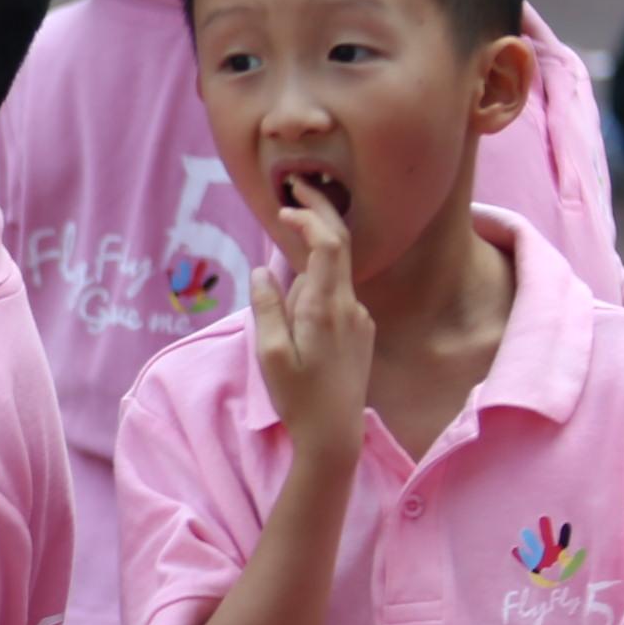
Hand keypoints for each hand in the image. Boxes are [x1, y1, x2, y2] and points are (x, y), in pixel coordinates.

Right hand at [251, 177, 372, 465]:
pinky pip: (336, 296)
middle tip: (298, 190)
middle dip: (321, 213)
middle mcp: (350, 306)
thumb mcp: (269, 354)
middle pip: (341, 245)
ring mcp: (359, 318)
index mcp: (326, 308)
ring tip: (287, 283)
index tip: (286, 206)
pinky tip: (299, 313)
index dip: (310, 217)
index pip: (328, 244)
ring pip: (333, 276)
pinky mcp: (360, 331)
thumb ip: (267, 307)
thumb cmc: (298, 397)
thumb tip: (263, 271)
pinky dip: (317, 287)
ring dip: (310, 265)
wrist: (335, 434)